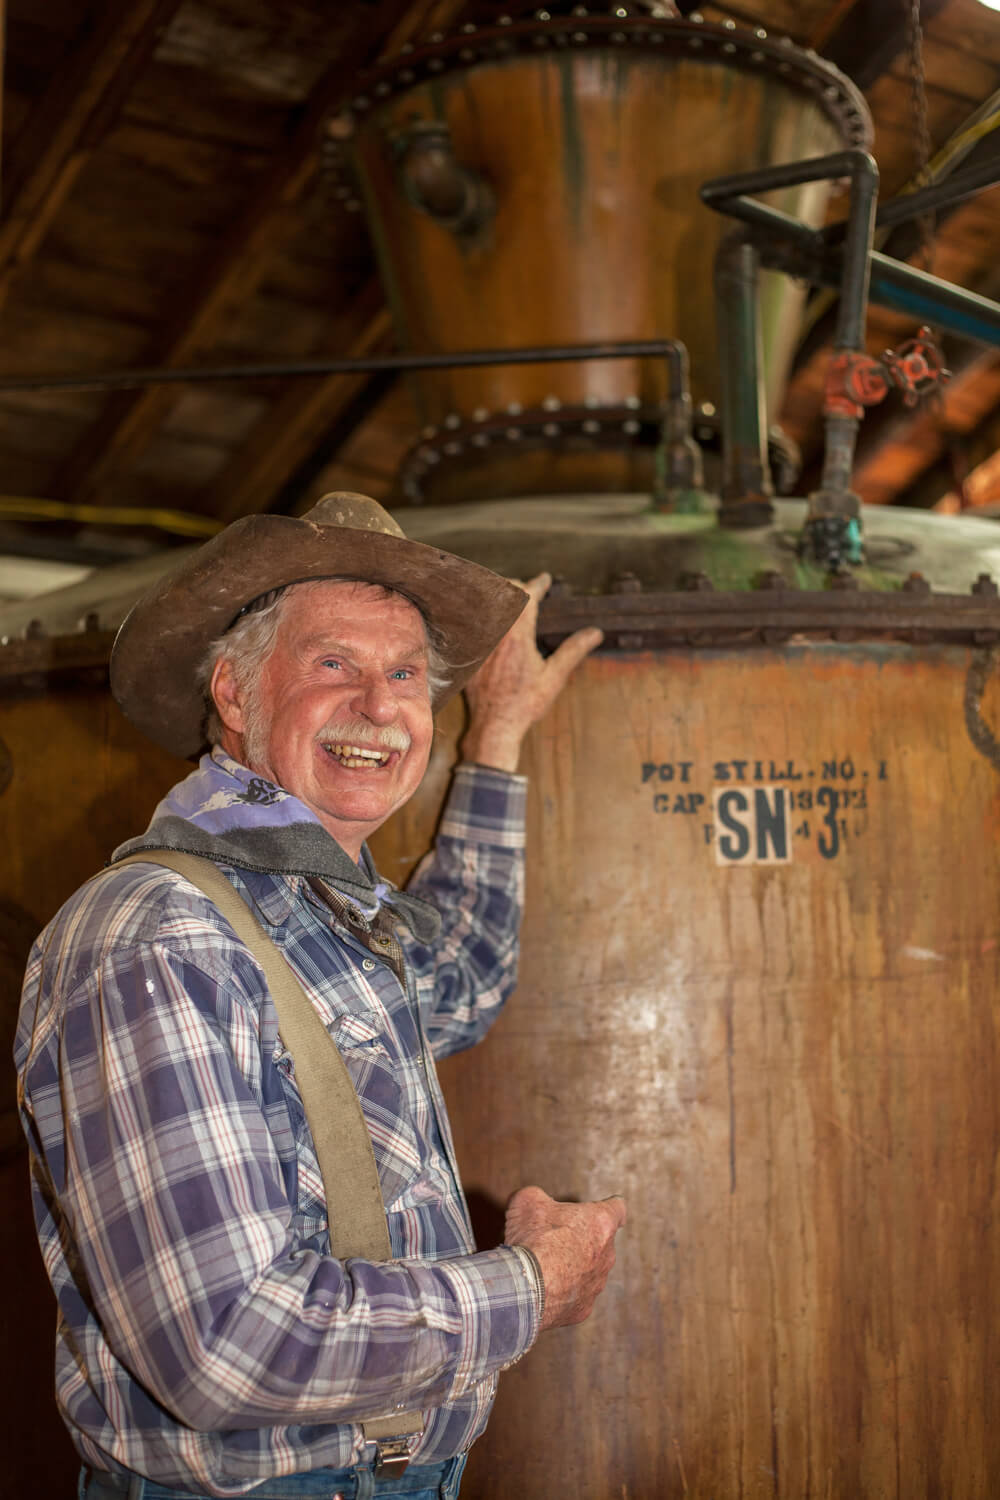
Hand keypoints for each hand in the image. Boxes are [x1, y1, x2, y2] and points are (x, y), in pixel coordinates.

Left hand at [460, 573, 601, 772]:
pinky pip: (470, 620)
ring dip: (497, 595)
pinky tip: (486, 617)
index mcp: (518, 636)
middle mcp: (494, 633)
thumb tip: (595, 633)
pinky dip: (479, 612)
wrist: (495, 725)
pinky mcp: (468, 650)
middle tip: (528, 590)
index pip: (528, 596)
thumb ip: (573, 651)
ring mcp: (478, 640)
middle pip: (503, 592)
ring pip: (484, 602)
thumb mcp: (554, 678)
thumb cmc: (524, 704)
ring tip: (509, 598)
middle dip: (517, 586)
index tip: (545, 579)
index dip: (538, 584)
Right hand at [504, 1185, 625, 1330]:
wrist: (527, 1286)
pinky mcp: (584, 1309)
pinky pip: (575, 1296)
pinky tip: (542, 1289)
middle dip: (581, 1239)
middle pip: (601, 1242)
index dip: (610, 1206)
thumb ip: (539, 1197)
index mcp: (600, 1223)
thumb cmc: (533, 1239)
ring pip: (590, 1272)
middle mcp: (607, 1254)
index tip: (607, 1208)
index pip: (617, 1209)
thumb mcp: (528, 1201)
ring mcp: (597, 1284)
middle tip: (555, 1237)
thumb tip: (534, 1201)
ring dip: (573, 1267)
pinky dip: (562, 1292)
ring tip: (544, 1266)